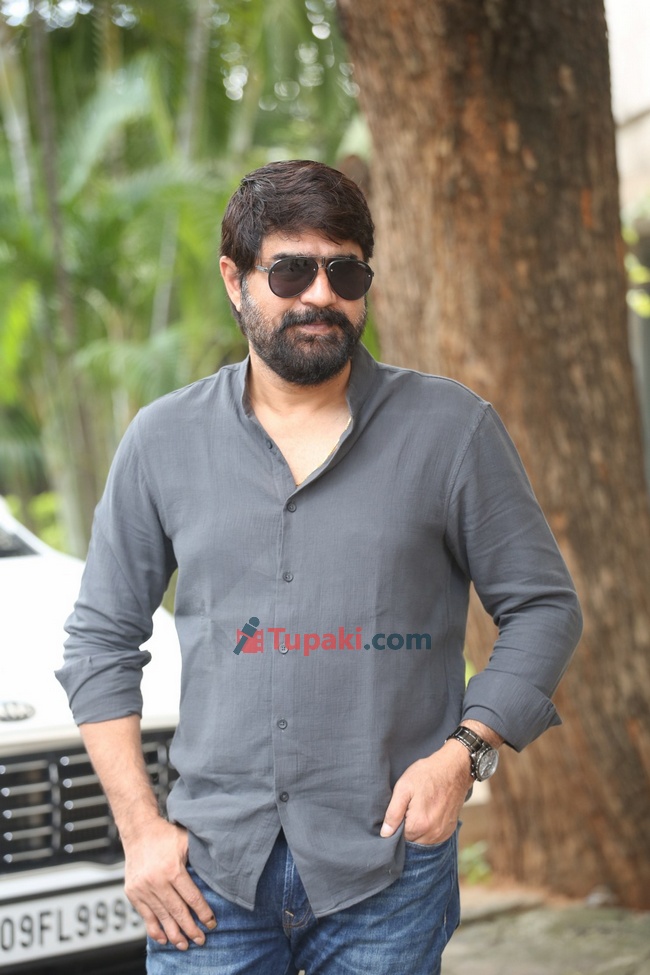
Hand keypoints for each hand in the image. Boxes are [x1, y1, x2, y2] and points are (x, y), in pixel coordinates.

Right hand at [122, 817, 216, 949]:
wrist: (139, 830)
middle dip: (191, 929)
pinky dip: (155, 929)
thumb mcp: (187, 841)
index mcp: (172, 869)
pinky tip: (164, 938)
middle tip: (201, 940)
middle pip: (177, 912)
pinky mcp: (133, 893)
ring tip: (184, 945)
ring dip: (174, 934)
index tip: (212, 923)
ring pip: (162, 918)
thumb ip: (200, 857)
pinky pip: (145, 916)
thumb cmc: (165, 835)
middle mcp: (156, 881)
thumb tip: (220, 870)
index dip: (203, 913)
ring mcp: (143, 889)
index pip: (192, 898)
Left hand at [380, 742, 473, 843]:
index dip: (396, 826)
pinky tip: (427, 814)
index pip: (399, 839)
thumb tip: (385, 833)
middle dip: (407, 829)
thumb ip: (393, 813)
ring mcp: (443, 833)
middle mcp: (433, 834)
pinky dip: (428, 830)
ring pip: (422, 842)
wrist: (454, 769)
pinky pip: (433, 839)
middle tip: (408, 809)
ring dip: (418, 831)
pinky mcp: (449, 830)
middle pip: (411, 842)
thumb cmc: (426, 775)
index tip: (399, 812)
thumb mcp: (403, 788)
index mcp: (419, 824)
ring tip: (418, 810)